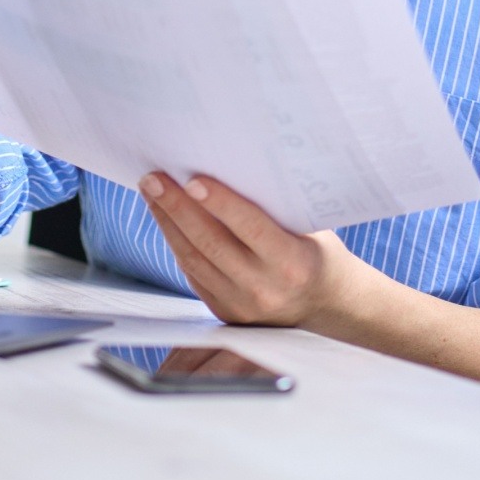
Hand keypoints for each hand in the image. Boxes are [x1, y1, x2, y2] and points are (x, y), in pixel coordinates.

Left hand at [137, 172, 364, 327]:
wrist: (326, 305)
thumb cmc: (318, 254)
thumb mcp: (310, 228)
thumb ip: (275, 208)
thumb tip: (230, 167)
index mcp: (292, 263)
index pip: (250, 228)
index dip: (220, 203)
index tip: (192, 179)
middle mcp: (264, 288)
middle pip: (211, 243)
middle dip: (177, 207)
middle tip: (154, 179)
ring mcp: (242, 304)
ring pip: (194, 259)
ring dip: (168, 223)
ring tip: (152, 193)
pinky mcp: (225, 312)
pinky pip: (193, 274)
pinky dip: (176, 243)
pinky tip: (165, 219)